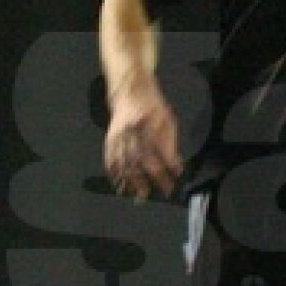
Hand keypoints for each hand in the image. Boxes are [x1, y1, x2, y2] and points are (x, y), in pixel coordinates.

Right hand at [104, 78, 181, 198]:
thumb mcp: (169, 122)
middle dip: (148, 179)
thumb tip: (176, 166)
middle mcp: (131, 132)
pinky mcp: (110, 137)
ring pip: (123, 161)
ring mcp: (119, 135)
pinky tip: (118, 183)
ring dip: (130, 180)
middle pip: (140, 161)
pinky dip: (114, 172)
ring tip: (135, 194)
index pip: (159, 152)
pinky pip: (110, 157)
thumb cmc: (153, 107)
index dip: (166, 168)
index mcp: (148, 126)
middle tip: (154, 193)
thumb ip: (170, 144)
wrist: (131, 92)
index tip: (173, 181)